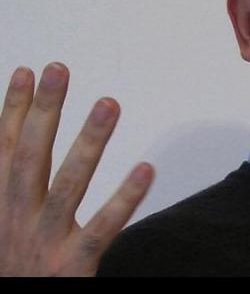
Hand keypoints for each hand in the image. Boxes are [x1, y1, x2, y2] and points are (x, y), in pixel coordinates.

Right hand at [0, 63, 153, 275]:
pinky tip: (145, 169)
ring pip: (69, 183)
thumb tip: (16, 144)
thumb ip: (12, 186)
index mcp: (2, 206)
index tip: (28, 72)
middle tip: (59, 69)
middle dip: (44, 111)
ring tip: (108, 103)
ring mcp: (46, 241)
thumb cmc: (17, 269)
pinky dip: (124, 198)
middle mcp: (18, 218)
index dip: (15, 109)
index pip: (6, 149)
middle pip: (31, 155)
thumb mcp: (5, 224)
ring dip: (89, 141)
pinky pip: (103, 227)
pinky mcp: (72, 265)